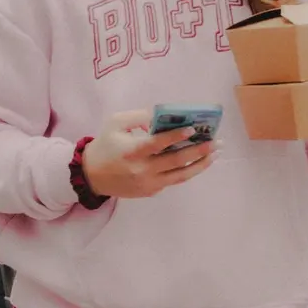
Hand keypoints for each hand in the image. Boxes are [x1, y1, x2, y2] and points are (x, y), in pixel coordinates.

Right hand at [82, 110, 219, 198]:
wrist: (91, 176)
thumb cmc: (105, 145)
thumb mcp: (116, 123)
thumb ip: (139, 116)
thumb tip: (162, 116)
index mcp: (132, 151)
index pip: (158, 144)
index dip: (176, 136)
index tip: (193, 129)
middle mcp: (143, 170)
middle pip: (176, 161)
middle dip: (198, 151)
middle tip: (215, 142)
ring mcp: (148, 184)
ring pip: (180, 176)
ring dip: (200, 165)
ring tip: (214, 154)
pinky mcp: (151, 192)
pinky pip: (173, 180)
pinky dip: (187, 171)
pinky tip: (199, 162)